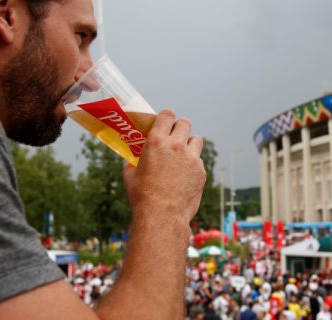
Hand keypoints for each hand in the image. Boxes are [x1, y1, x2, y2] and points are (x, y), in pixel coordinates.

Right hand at [123, 109, 206, 225]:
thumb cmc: (142, 196)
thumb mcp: (130, 175)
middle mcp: (176, 146)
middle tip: (174, 137)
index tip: (164, 122)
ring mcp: (191, 158)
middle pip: (185, 123)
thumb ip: (133, 162)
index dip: (166, 116)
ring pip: (196, 139)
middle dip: (179, 127)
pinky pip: (199, 160)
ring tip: (182, 154)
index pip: (167, 115)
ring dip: (190, 143)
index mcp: (156, 142)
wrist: (162, 216)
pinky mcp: (201, 171)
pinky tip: (185, 174)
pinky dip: (193, 163)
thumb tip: (132, 160)